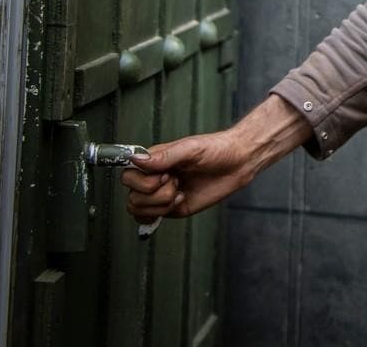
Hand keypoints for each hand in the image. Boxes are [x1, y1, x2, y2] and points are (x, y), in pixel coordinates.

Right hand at [120, 94, 310, 223]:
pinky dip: (163, 212)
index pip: (127, 176)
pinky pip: (151, 218)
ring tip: (180, 190)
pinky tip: (181, 200)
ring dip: (161, 203)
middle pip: (132, 196)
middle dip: (156, 193)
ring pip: (139, 209)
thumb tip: (136, 159)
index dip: (143, 180)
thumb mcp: (191, 148)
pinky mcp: (172, 207)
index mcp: (155, 161)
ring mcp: (162, 194)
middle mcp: (155, 178)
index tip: (165, 174)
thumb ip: (163, 157)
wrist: (238, 162)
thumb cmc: (217, 149)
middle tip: (176, 181)